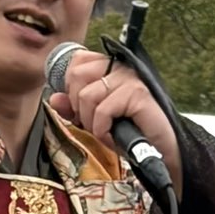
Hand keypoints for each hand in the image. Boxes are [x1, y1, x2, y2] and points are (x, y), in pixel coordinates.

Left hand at [49, 50, 182, 194]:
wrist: (159, 152)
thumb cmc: (129, 135)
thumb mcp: (94, 122)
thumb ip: (73, 109)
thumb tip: (54, 98)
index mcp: (110, 68)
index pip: (77, 61)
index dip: (70, 87)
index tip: (80, 110)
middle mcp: (121, 67)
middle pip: (77, 75)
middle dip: (77, 107)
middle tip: (92, 123)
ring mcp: (130, 78)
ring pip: (87, 96)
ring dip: (90, 123)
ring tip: (106, 132)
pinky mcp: (138, 94)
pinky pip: (102, 111)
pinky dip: (103, 131)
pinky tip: (114, 137)